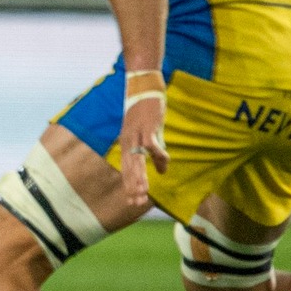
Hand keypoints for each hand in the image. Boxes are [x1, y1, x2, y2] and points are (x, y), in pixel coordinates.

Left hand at [117, 95, 168, 210]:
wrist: (143, 87)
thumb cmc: (147, 112)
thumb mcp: (152, 136)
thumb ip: (156, 154)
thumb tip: (162, 172)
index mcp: (127, 144)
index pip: (127, 170)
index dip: (129, 185)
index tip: (131, 202)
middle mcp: (128, 141)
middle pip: (129, 168)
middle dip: (133, 186)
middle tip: (135, 203)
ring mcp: (136, 134)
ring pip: (137, 159)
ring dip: (140, 176)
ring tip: (143, 191)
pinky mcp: (146, 126)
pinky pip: (151, 143)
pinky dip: (157, 153)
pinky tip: (163, 164)